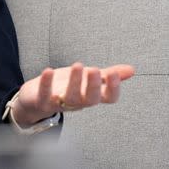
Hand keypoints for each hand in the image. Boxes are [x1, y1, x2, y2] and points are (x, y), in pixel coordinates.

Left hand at [11, 62, 134, 126]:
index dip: (113, 89)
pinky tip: (48, 70)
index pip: (108, 98)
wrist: (36, 99)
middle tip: (95, 70)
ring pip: (70, 97)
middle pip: (90, 99)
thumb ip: (107, 75)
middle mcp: (78, 102)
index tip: (114, 74)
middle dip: (93, 86)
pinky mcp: (42, 101)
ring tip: (78, 65)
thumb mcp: (87, 79)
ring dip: (74, 82)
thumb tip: (132, 70)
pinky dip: (46, 83)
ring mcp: (60, 103)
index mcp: (91, 96)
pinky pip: (45, 95)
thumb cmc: (65, 87)